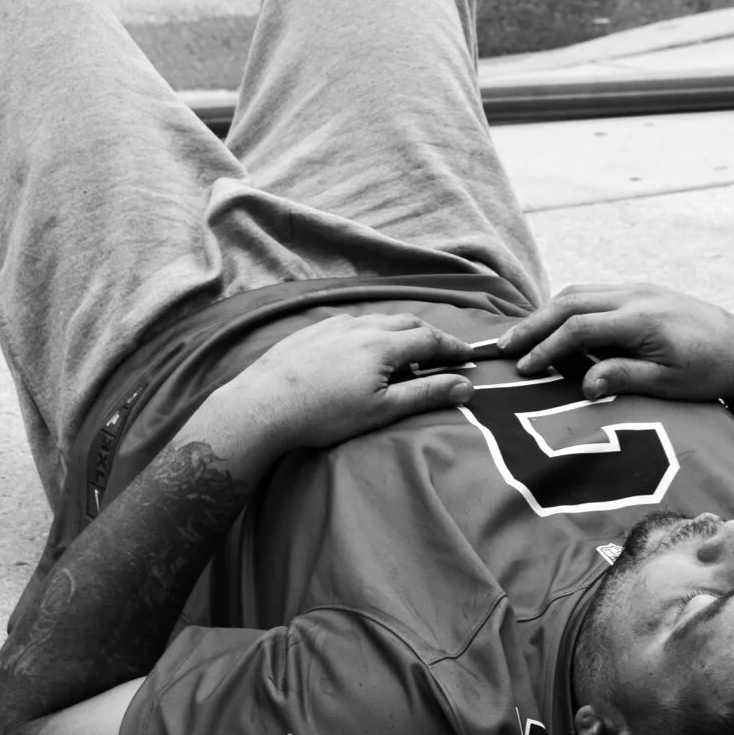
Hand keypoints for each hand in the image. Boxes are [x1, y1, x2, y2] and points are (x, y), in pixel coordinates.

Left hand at [231, 314, 475, 454]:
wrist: (264, 403)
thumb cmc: (325, 414)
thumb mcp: (382, 410)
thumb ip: (426, 394)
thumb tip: (465, 385)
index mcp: (383, 344)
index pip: (429, 338)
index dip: (452, 347)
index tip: (469, 355)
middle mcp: (361, 326)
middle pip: (405, 322)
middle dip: (428, 335)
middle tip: (442, 352)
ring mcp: (333, 324)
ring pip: (377, 320)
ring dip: (398, 331)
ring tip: (405, 351)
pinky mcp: (312, 330)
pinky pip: (351, 323)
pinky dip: (370, 331)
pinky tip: (362, 347)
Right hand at [503, 285, 733, 404]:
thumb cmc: (707, 373)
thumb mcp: (669, 384)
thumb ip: (625, 378)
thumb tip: (583, 385)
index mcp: (641, 319)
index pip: (580, 329)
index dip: (547, 348)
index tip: (523, 370)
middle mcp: (634, 296)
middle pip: (570, 302)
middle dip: (534, 325)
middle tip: (504, 347)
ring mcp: (636, 289)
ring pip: (579, 293)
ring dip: (546, 313)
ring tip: (520, 337)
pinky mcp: (638, 292)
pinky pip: (594, 293)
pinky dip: (567, 307)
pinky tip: (553, 325)